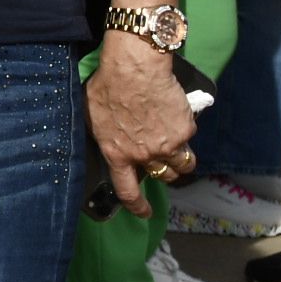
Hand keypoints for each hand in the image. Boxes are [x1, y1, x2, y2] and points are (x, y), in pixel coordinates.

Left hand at [86, 28, 197, 216]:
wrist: (135, 68)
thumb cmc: (107, 85)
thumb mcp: (91, 114)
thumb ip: (102, 133)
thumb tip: (106, 137)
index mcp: (117, 153)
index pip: (127, 190)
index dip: (137, 205)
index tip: (145, 212)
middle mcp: (144, 155)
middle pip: (163, 176)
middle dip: (166, 171)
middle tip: (164, 160)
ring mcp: (167, 145)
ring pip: (183, 163)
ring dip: (182, 157)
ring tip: (176, 143)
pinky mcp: (185, 130)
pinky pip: (189, 135)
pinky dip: (185, 127)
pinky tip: (175, 111)